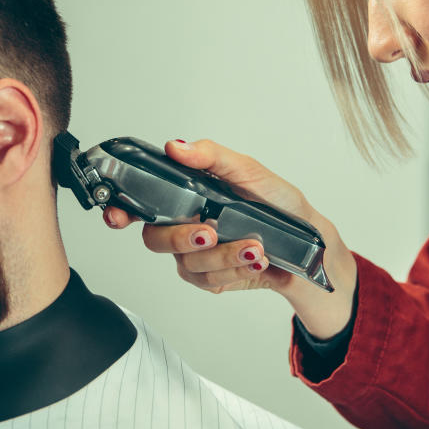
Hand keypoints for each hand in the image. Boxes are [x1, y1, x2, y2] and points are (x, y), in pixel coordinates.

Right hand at [103, 139, 354, 336]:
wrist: (311, 245)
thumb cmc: (280, 204)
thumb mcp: (250, 171)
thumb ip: (211, 158)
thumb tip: (176, 146)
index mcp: (186, 195)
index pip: (140, 202)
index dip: (119, 210)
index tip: (116, 215)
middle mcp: (185, 225)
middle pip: (155, 239)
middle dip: (180, 238)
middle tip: (211, 230)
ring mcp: (196, 255)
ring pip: (186, 263)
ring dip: (223, 256)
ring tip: (255, 246)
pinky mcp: (213, 279)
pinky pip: (207, 282)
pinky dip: (234, 270)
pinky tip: (256, 260)